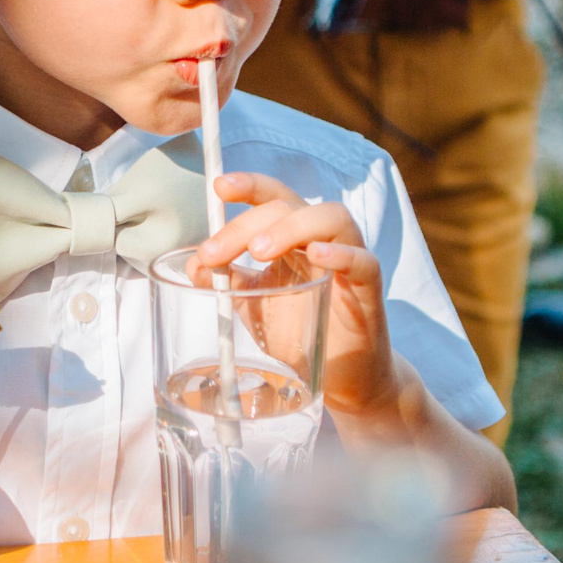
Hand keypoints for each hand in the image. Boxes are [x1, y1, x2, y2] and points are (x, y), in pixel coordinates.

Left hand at [194, 172, 405, 421]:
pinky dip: (341, 253)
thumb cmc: (303, 331)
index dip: (249, 186)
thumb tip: (194, 265)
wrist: (342, 376)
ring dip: (291, 227)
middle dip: (247, 224)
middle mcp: (322, 238)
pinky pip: (363, 260)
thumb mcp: (255, 304)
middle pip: (289, 206)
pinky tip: (317, 256)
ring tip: (259, 251)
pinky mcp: (369, 288)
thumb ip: (228, 282)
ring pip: (332, 217)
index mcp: (294, 236)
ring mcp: (349, 259)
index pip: (273, 197)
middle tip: (215, 252)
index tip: (219, 188)